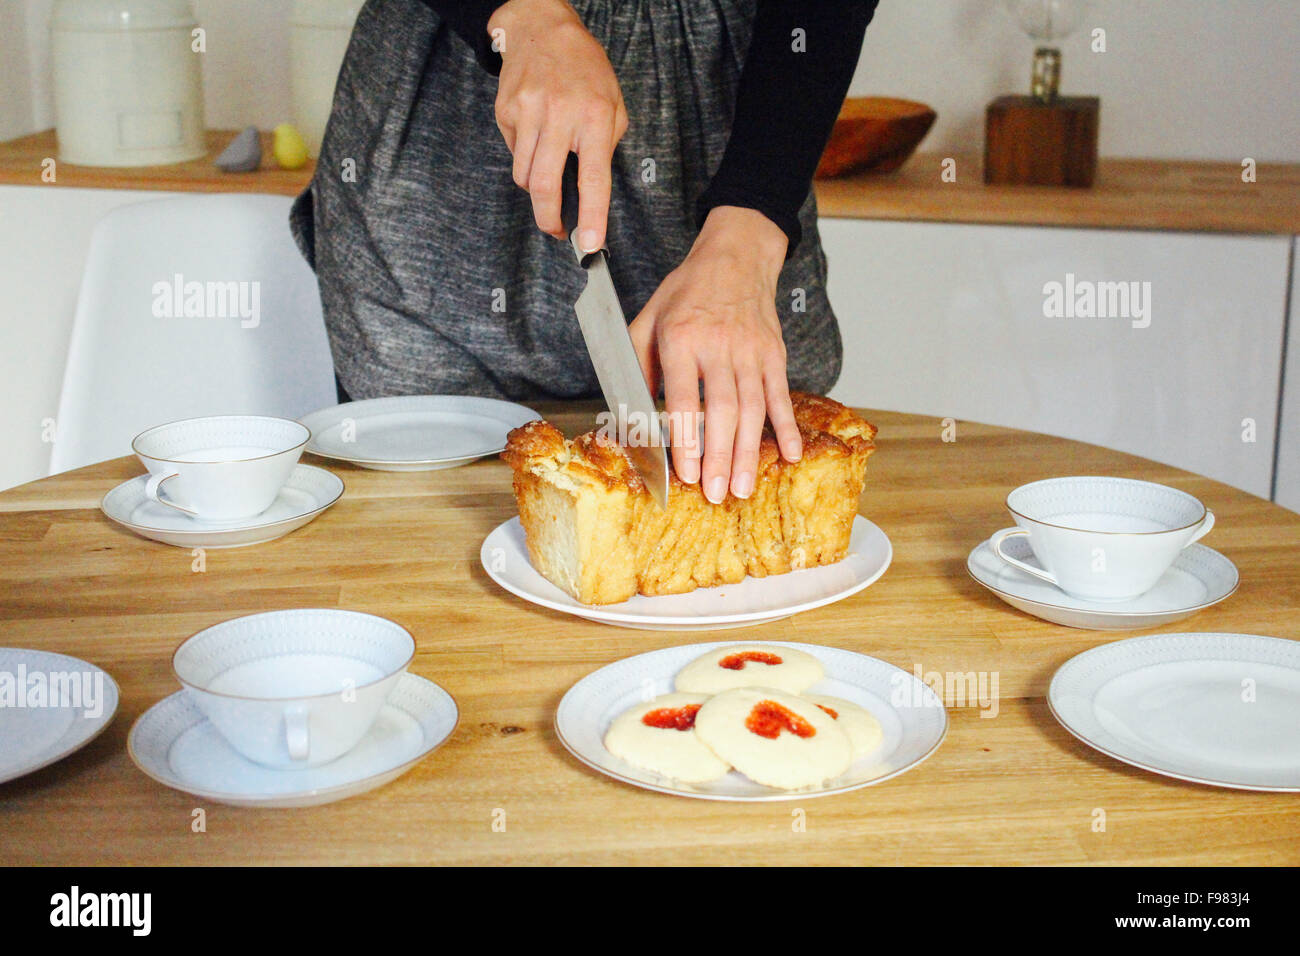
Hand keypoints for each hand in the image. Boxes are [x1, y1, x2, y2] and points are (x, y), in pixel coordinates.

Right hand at [489, 0, 627, 250]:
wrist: (542, 28)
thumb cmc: (584, 68)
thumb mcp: (613, 100)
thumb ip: (608, 143)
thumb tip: (592, 185)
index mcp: (595, 116)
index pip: (594, 178)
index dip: (591, 215)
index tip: (588, 244)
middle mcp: (560, 115)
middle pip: (546, 185)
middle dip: (549, 218)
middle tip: (556, 230)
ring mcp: (528, 112)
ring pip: (525, 175)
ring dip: (537, 188)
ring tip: (549, 172)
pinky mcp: (506, 110)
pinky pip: (514, 153)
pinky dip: (525, 156)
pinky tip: (535, 135)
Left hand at [629, 206, 801, 503]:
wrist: (735, 256)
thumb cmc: (687, 291)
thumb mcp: (648, 318)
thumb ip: (637, 363)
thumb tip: (631, 411)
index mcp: (681, 338)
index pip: (683, 398)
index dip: (685, 439)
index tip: (687, 474)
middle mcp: (719, 345)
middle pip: (722, 410)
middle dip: (719, 457)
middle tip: (716, 494)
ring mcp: (751, 350)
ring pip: (753, 409)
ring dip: (749, 452)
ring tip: (743, 487)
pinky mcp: (774, 354)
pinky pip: (781, 395)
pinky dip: (786, 427)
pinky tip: (790, 455)